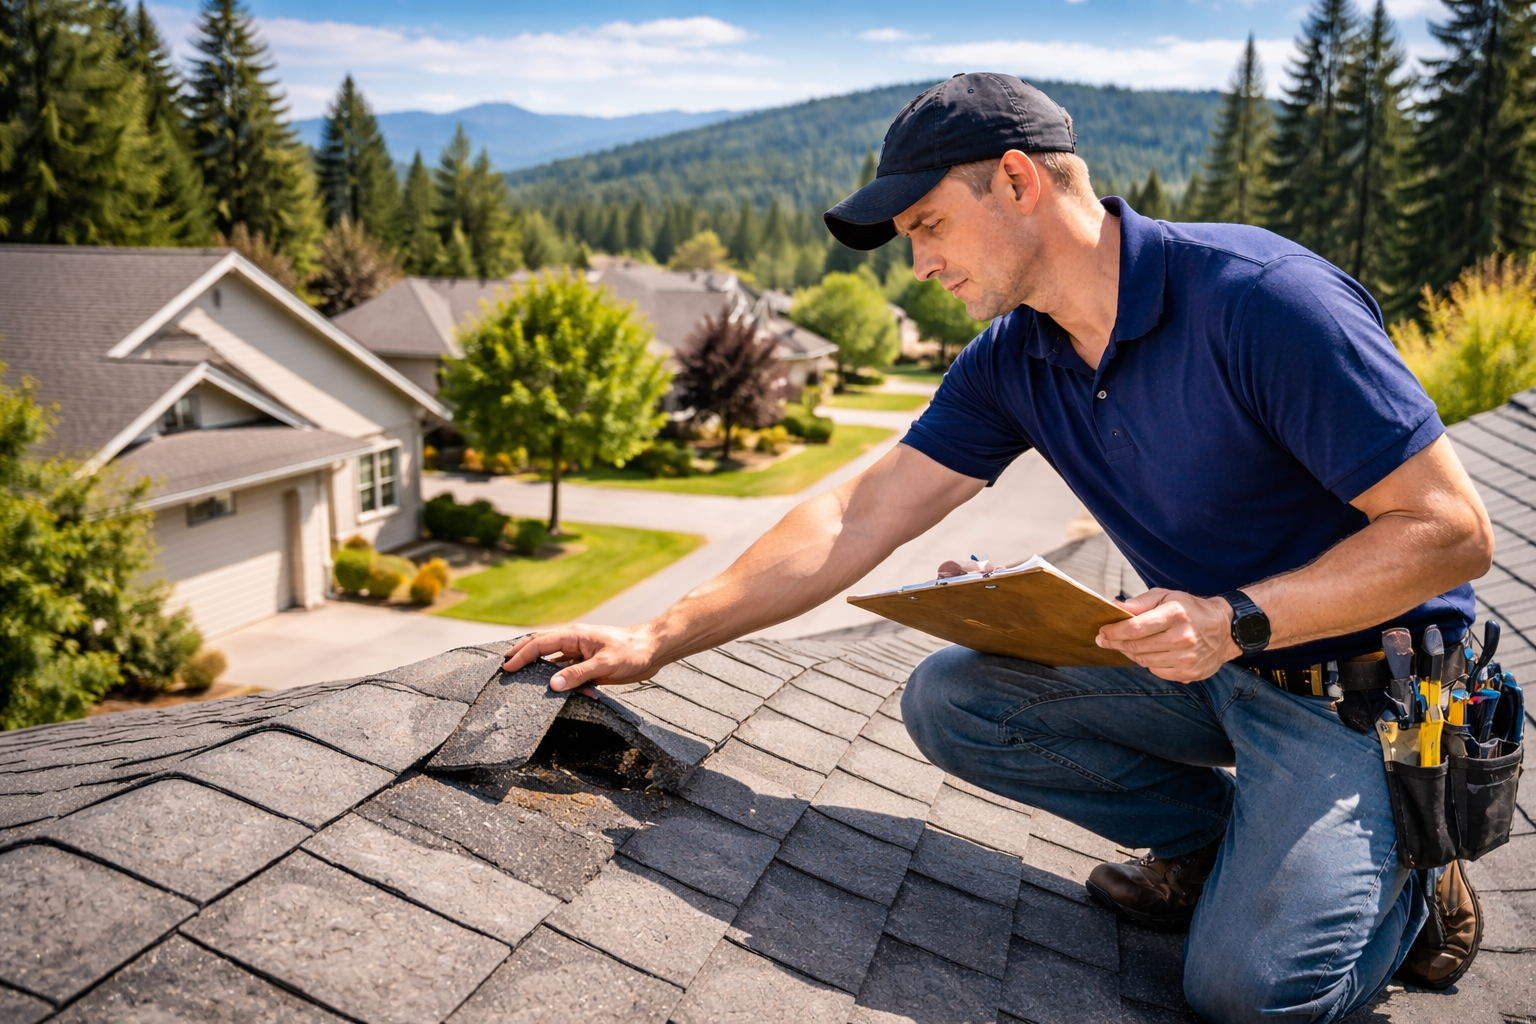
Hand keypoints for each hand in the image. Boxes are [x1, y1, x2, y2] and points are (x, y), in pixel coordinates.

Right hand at [502, 624, 662, 690]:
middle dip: (523, 656)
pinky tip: (558, 693)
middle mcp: (574, 644)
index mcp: (575, 636)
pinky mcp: (589, 666)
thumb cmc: (632, 651)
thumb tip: (552, 685)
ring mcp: (581, 655)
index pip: (540, 644)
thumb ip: (578, 674)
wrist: (653, 650)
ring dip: (540, 672)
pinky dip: (562, 683)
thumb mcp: (605, 664)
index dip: (522, 655)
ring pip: (554, 663)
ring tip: (523, 682)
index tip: (507, 667)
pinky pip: (569, 674)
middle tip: (505, 668)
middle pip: (542, 648)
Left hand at [1095, 589, 1240, 682]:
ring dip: (1129, 653)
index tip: (1102, 631)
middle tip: (1103, 640)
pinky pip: (1157, 671)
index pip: (1136, 628)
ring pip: (1144, 660)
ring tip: (1122, 645)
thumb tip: (1114, 606)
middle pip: (1137, 646)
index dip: (1114, 631)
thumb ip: (1140, 602)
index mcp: (1175, 615)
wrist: (1226, 629)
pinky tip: (1146, 653)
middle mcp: (1182, 637)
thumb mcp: (1167, 596)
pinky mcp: (1189, 673)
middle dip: (1115, 643)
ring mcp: (1186, 658)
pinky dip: (1147, 663)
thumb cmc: (1191, 609)